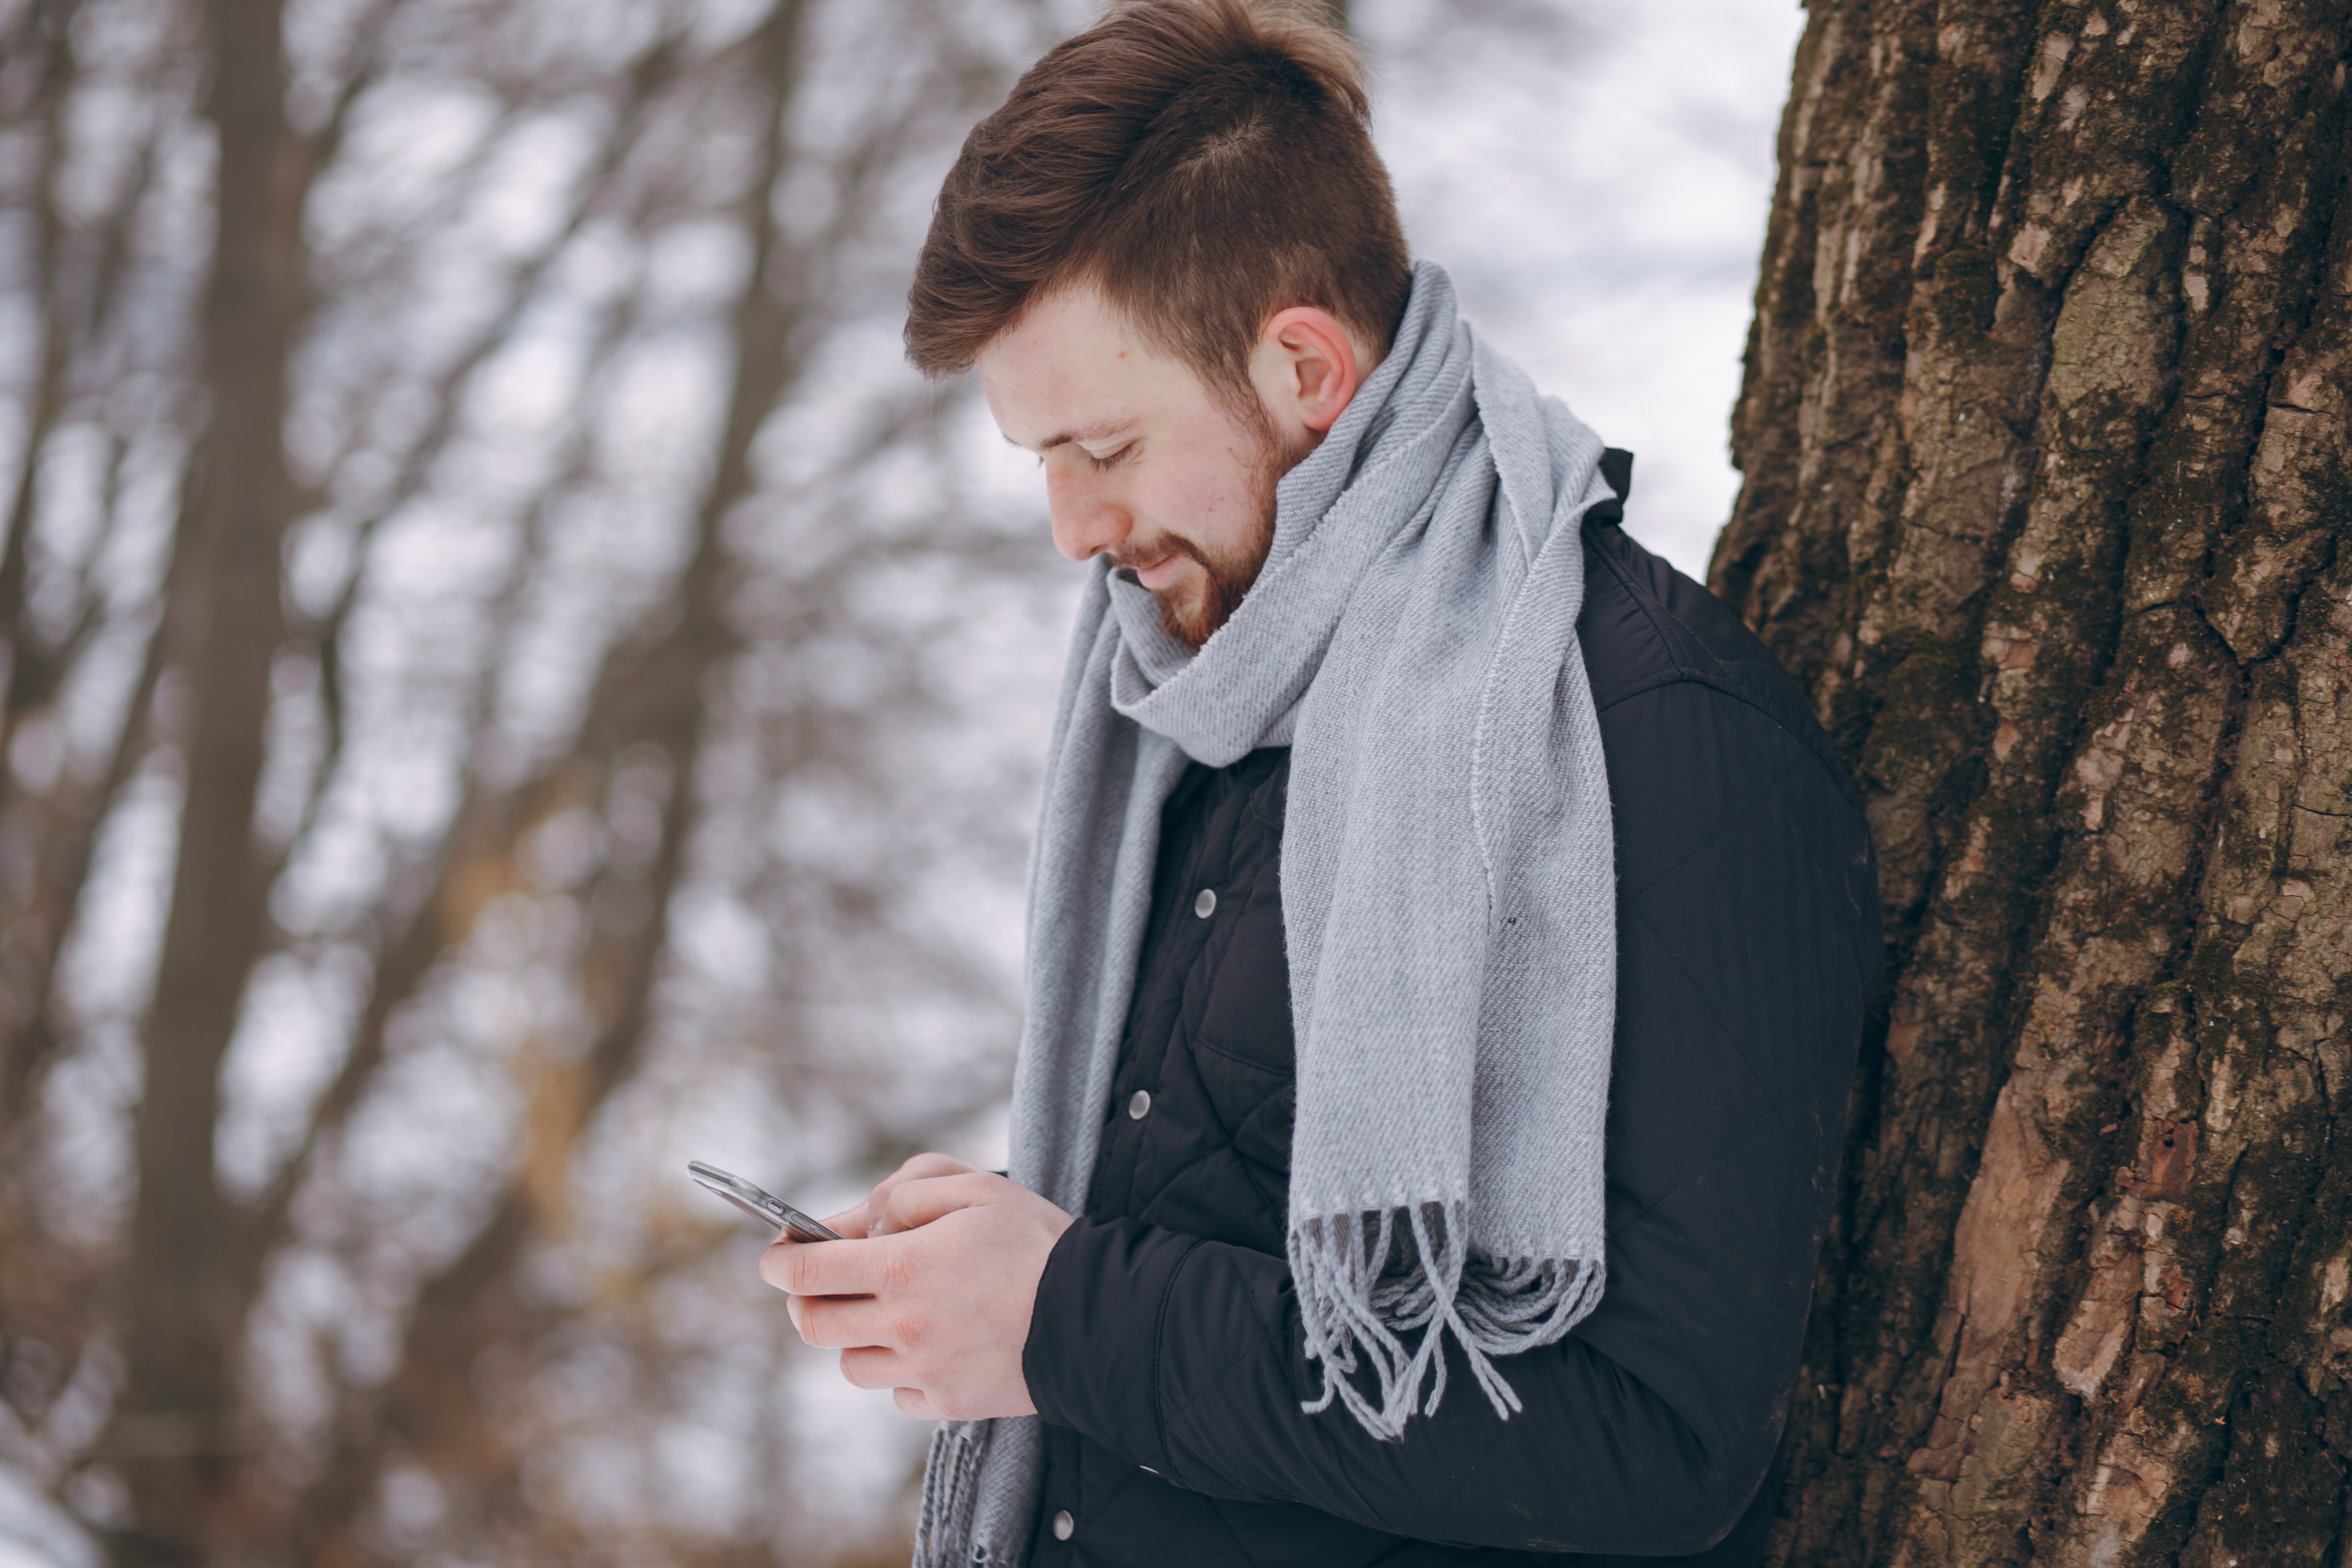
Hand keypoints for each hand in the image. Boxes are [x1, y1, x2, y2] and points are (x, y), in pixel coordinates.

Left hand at [760, 1156, 1075, 1420]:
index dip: (777, 1262)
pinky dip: (901, 1370)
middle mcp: (903, 1327)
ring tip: (892, 1310)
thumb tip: (862, 1218)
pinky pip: (897, 1393)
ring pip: (850, 1364)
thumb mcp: (975, 1188)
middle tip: (826, 1281)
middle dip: (807, 1300)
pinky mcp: (947, 1405)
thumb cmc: (1038, 1243)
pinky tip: (933, 1343)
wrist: (1098, 1318)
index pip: (804, 1273)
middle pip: (813, 1326)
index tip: (776, 1255)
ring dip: (855, 1336)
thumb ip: (906, 1191)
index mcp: (902, 1267)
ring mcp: (923, 1372)